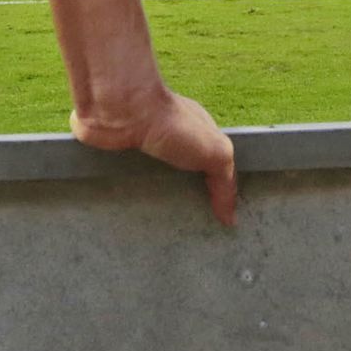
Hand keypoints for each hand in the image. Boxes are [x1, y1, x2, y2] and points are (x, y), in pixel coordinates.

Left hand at [70, 86, 237, 226]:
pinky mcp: (119, 165)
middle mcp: (172, 144)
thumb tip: (231, 218)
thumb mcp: (215, 151)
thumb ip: (225, 182)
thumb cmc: (171, 123)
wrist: (122, 112)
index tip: (218, 223)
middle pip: (183, 182)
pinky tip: (133, 222)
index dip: (217, 194)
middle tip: (189, 236)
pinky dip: (130, 204)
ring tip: (159, 238)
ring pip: (154, 189)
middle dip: (186, 204)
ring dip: (155, 208)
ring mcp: (144, 155)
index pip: (212, 170)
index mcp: (198, 137)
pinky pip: (127, 191)